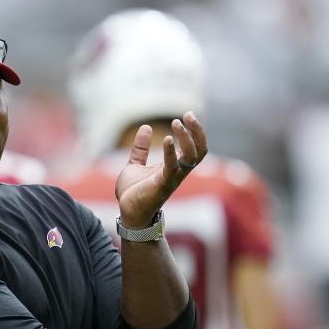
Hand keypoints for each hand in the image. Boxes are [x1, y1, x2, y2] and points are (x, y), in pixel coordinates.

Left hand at [115, 112, 207, 226]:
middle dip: (198, 132)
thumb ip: (141, 148)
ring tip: (176, 123)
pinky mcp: (162, 184)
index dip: (195, 131)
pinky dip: (172, 152)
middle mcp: (178, 171)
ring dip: (187, 139)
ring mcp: (172, 178)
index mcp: (174, 166)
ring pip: (191, 157)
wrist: (127, 213)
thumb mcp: (135, 164)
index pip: (195, 147)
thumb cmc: (134, 193)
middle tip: (188, 115)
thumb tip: (145, 127)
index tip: (187, 115)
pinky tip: (167, 139)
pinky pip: (173, 167)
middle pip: (200, 150)